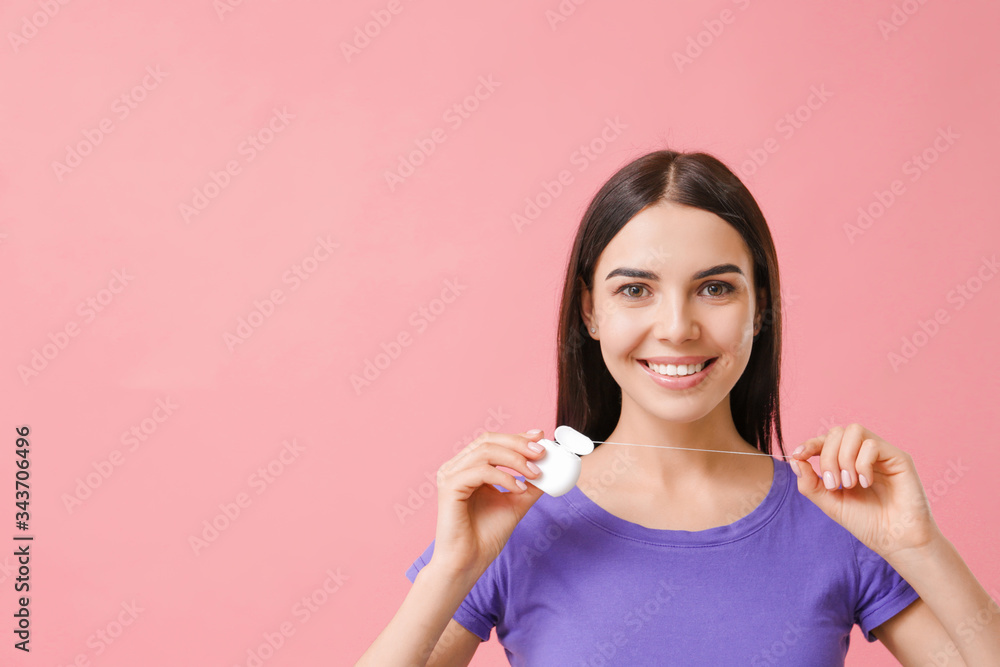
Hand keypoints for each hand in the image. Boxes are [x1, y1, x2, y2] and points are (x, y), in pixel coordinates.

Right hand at [430, 429, 545, 575]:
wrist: (468, 563)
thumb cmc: (485, 535)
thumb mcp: (515, 503)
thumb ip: (529, 485)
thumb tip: (551, 469)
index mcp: (468, 467)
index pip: (492, 441)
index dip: (516, 436)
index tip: (540, 437)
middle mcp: (456, 467)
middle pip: (488, 440)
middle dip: (518, 444)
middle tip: (542, 453)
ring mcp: (450, 475)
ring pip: (485, 451)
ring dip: (515, 460)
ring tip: (535, 474)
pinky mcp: (449, 487)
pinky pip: (480, 471)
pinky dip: (503, 477)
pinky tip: (518, 489)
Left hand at [789, 423, 940, 559]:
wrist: (895, 541)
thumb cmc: (867, 522)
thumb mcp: (830, 503)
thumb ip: (810, 483)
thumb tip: (795, 460)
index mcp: (847, 462)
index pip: (826, 440)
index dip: (810, 443)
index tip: (798, 455)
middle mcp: (864, 454)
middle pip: (837, 432)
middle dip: (827, 457)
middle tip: (833, 484)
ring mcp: (882, 454)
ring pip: (854, 431)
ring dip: (844, 457)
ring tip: (849, 483)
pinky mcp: (899, 458)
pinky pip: (873, 445)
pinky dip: (862, 463)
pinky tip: (866, 483)